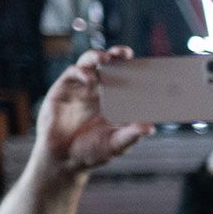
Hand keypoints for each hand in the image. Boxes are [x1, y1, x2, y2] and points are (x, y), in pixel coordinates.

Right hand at [34, 48, 153, 176]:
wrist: (63, 160)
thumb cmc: (92, 151)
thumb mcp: (115, 144)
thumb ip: (130, 135)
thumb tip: (150, 128)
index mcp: (114, 100)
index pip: (126, 78)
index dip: (135, 69)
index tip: (148, 65)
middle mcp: (98, 90)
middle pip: (109, 65)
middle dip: (117, 55)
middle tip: (126, 53)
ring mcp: (80, 88)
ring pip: (89, 64)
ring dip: (97, 57)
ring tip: (106, 59)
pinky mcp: (62, 89)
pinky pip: (72, 73)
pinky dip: (81, 72)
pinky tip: (90, 79)